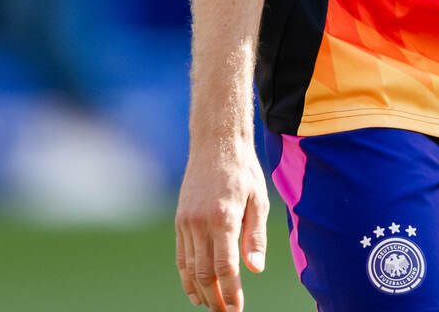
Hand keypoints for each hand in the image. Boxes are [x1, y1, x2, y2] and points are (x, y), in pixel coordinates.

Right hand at [175, 133, 267, 310]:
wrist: (215, 143)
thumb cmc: (243, 171)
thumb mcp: (258, 200)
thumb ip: (255, 236)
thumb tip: (255, 269)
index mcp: (223, 218)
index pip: (225, 268)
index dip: (232, 294)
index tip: (237, 310)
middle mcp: (200, 222)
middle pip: (204, 273)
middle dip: (215, 299)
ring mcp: (186, 221)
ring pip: (190, 268)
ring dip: (200, 292)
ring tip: (212, 308)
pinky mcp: (180, 220)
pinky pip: (181, 255)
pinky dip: (186, 276)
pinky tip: (195, 291)